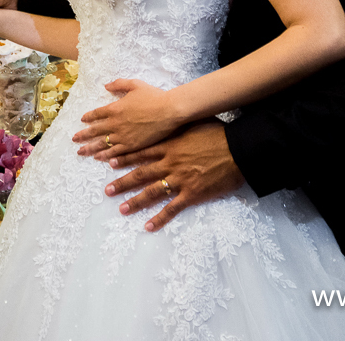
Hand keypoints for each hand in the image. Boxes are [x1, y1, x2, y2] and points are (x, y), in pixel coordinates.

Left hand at [72, 80, 181, 158]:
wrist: (169, 110)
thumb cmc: (154, 96)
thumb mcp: (135, 85)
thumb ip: (119, 84)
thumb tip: (106, 86)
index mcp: (115, 108)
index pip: (97, 114)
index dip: (88, 117)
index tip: (82, 120)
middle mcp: (115, 123)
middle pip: (94, 130)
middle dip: (83, 135)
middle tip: (74, 139)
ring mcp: (122, 136)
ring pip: (102, 143)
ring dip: (90, 148)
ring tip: (81, 152)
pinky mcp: (132, 146)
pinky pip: (115, 152)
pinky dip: (106, 155)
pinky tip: (99, 158)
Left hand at [102, 121, 244, 232]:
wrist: (237, 150)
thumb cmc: (219, 133)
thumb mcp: (195, 123)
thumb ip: (180, 125)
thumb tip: (173, 119)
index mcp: (170, 145)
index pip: (142, 152)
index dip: (125, 158)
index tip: (110, 162)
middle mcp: (170, 163)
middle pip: (141, 174)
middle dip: (123, 182)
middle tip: (107, 190)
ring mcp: (179, 179)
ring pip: (152, 192)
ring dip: (136, 202)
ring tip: (122, 209)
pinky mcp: (192, 194)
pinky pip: (172, 208)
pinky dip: (160, 218)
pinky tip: (148, 226)